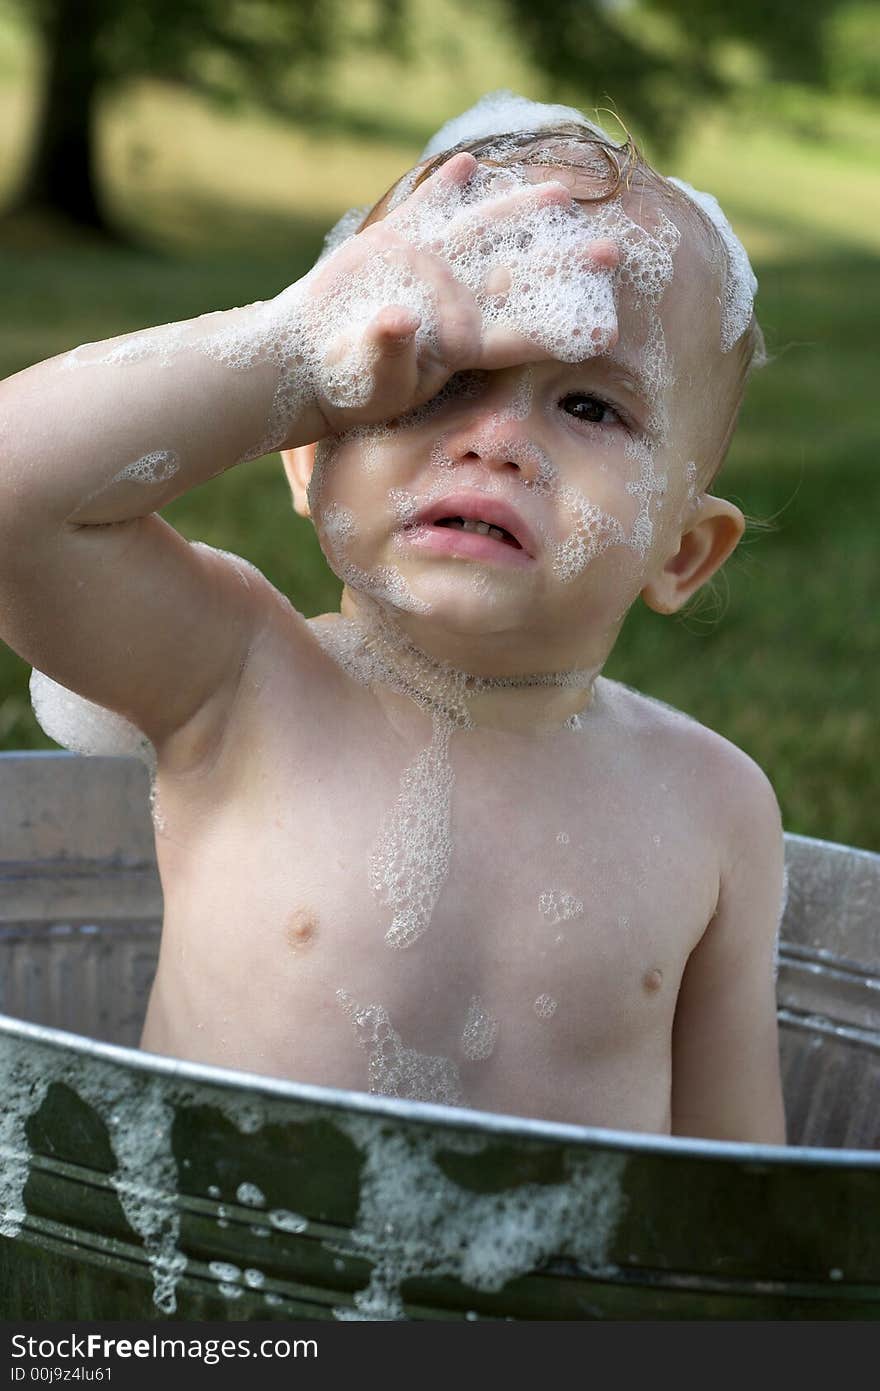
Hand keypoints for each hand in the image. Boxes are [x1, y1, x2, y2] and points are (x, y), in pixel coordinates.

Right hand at [290, 153, 619, 436]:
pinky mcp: (396, 249)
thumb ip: (388, 349)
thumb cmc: (345, 383)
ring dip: (518, 212)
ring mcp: (428, 272)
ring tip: (559, 192)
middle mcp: (455, 303)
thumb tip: (400, 318)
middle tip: (612, 250)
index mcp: (459, 341)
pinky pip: (426, 213)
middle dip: (564, 262)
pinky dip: (443, 189)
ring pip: (483, 236)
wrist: (307, 362)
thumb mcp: (369, 373)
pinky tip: (467, 164)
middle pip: (518, 277)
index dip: (561, 329)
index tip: (607, 328)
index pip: (519, 333)